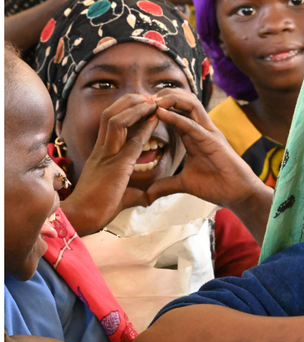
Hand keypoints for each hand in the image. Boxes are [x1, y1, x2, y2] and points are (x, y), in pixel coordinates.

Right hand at [60, 94, 157, 235]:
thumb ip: (136, 193)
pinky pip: (131, 141)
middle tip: (149, 95)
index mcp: (102, 154)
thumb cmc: (98, 209)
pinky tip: (156, 119)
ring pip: (116, 120)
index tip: (143, 103)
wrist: (82, 218)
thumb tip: (150, 197)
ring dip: (135, 108)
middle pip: (110, 114)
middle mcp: (102, 150)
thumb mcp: (122, 197)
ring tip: (152, 100)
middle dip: (130, 101)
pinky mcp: (115, 167)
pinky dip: (144, 127)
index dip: (126, 111)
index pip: (111, 123)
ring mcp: (106, 156)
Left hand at [146, 89, 269, 210]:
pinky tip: (160, 112)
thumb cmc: (216, 186)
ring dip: (170, 98)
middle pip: (184, 100)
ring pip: (190, 103)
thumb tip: (148, 194)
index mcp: (193, 136)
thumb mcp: (184, 183)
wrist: (238, 194)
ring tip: (152, 101)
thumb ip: (166, 185)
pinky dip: (175, 117)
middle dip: (163, 95)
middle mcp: (201, 129)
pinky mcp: (212, 141)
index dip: (158, 106)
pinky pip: (192, 124)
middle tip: (143, 98)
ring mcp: (208, 132)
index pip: (176, 112)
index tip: (139, 107)